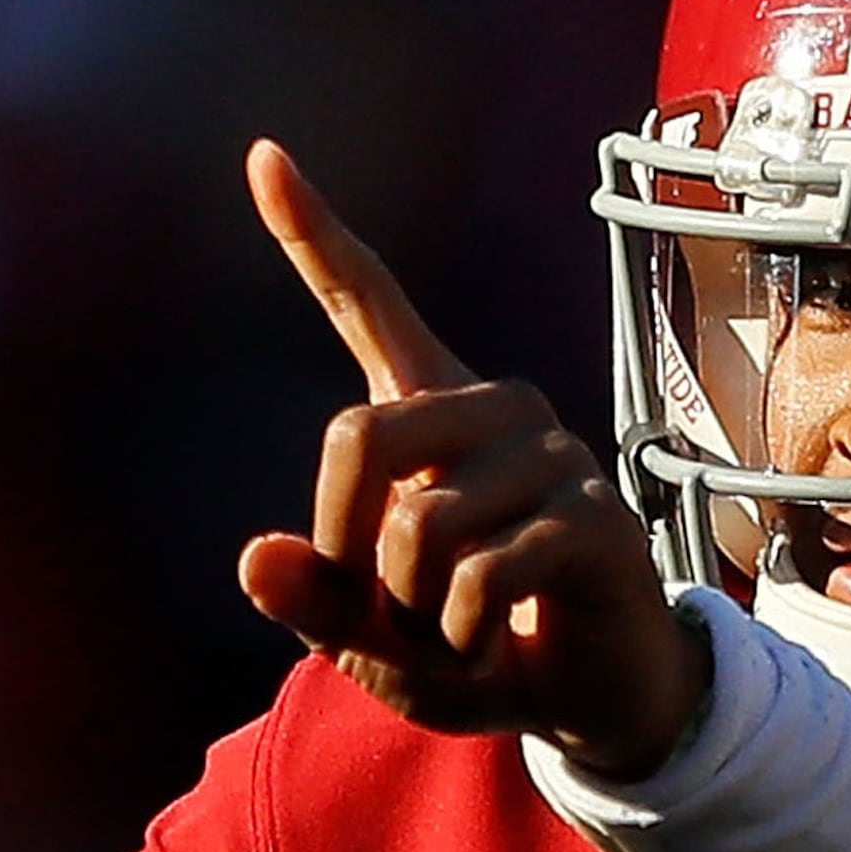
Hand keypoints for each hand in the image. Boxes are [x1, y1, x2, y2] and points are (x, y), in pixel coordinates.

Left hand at [234, 141, 705, 777]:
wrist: (590, 696)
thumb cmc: (471, 646)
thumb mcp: (372, 639)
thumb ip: (312, 601)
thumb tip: (255, 559)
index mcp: (428, 409)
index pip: (366, 303)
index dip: (312, 236)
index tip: (263, 155)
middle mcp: (492, 407)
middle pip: (357, 437)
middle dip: (347, 554)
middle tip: (387, 614)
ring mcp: (552, 453)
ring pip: (419, 528)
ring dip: (415, 618)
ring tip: (457, 633)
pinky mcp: (596, 517)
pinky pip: (480, 577)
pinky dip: (461, 639)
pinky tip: (493, 646)